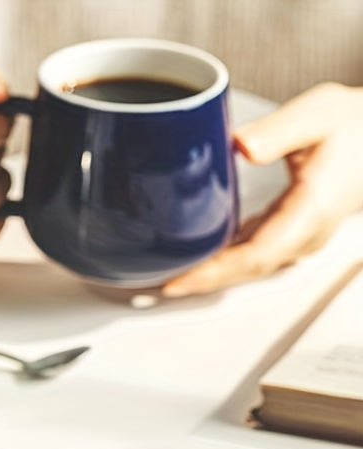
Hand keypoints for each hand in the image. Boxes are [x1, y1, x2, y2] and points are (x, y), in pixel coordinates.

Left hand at [162, 82, 362, 296]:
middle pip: (246, 270)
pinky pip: (252, 257)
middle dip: (201, 281)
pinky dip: (221, 263)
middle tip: (156, 285)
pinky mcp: (288, 234)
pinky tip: (195, 262)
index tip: (179, 280)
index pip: (258, 255)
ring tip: (167, 278)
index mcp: (312, 210)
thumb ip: (282, 130)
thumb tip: (242, 144)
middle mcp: (305, 234)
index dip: (215, 273)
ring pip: (248, 268)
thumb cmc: (356, 126)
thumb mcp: (320, 114)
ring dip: (208, 276)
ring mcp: (298, 239)